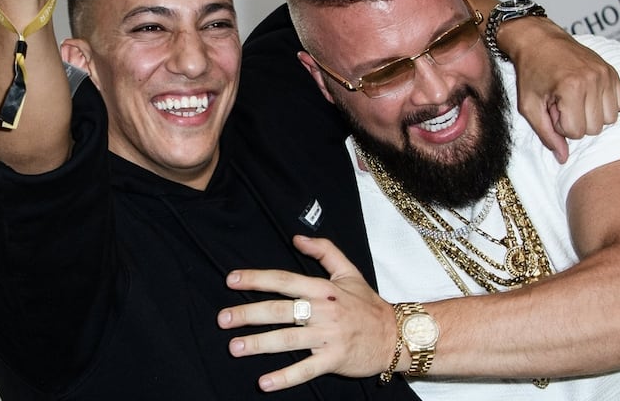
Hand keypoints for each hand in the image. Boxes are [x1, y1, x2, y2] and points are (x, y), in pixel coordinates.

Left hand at [217, 236, 397, 391]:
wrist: (396, 335)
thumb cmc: (368, 305)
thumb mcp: (349, 272)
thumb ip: (324, 251)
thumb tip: (297, 237)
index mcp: (323, 289)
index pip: (284, 280)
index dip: (256, 279)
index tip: (231, 280)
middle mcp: (323, 311)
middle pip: (279, 310)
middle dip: (248, 314)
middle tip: (223, 319)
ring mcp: (328, 336)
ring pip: (288, 339)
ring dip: (259, 343)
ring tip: (235, 347)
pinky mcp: (333, 359)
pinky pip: (305, 369)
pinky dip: (285, 377)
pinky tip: (264, 382)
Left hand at [506, 20, 619, 162]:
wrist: (539, 40)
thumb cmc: (531, 73)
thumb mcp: (529, 106)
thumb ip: (546, 134)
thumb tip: (563, 158)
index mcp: (571, 88)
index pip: (576, 133)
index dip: (560, 126)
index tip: (551, 109)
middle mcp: (593, 80)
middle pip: (595, 129)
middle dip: (576, 122)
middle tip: (561, 103)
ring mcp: (605, 75)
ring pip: (610, 119)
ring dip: (592, 115)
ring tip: (574, 99)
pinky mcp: (613, 72)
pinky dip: (605, 105)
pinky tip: (587, 95)